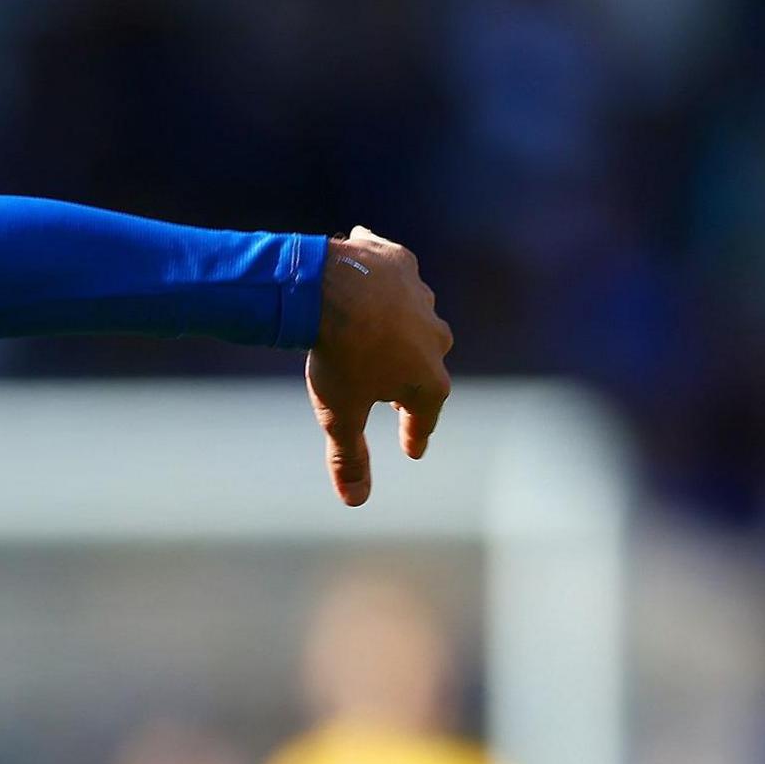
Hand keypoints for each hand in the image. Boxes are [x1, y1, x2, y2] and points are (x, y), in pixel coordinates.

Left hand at [305, 227, 452, 505]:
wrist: (328, 290)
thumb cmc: (339, 358)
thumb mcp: (340, 415)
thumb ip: (349, 458)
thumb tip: (356, 501)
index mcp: (429, 380)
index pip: (424, 418)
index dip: (414, 436)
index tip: (412, 449)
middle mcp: (436, 338)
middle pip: (424, 366)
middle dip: (409, 381)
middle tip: (389, 394)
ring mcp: (421, 297)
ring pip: (413, 318)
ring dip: (398, 328)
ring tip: (377, 335)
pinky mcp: (399, 262)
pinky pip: (395, 269)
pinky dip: (383, 274)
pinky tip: (368, 270)